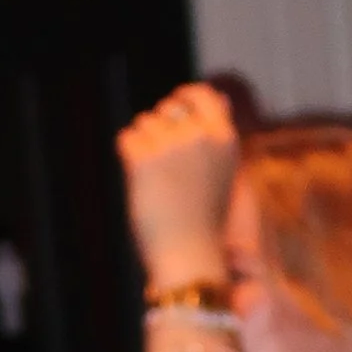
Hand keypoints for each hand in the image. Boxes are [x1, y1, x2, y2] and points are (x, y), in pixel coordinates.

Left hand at [118, 81, 240, 292]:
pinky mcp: (144, 159)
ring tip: (156, 179)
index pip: (202, 95)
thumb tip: (223, 97)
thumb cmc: (204, 219)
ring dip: (143, 144)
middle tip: (164, 164)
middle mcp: (201, 135)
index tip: (174, 106)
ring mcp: (172, 145)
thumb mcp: (222, 171)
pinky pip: (126, 139)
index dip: (184, 97)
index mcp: (225, 138)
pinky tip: (139, 179)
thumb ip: (219, 133)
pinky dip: (127, 156)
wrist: (190, 256)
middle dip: (160, 128)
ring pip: (145, 123)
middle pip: (168, 109)